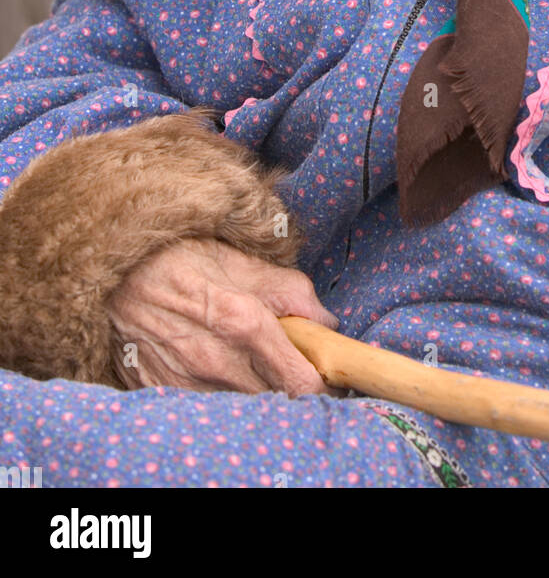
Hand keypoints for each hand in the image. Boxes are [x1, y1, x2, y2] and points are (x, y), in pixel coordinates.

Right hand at [108, 236, 339, 394]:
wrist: (108, 269)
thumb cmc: (176, 255)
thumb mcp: (238, 259)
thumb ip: (288, 290)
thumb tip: (326, 320)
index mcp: (243, 322)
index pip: (302, 382)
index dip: (320, 383)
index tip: (322, 371)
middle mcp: (216, 361)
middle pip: (275, 401)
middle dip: (288, 386)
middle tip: (287, 362)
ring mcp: (187, 382)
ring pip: (241, 406)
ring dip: (252, 389)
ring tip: (246, 360)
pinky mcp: (162, 392)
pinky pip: (203, 405)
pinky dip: (217, 392)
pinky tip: (212, 367)